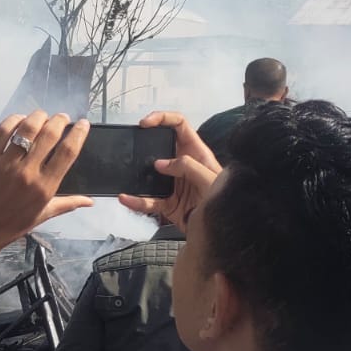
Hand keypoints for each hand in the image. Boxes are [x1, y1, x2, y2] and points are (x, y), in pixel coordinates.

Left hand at [0, 111, 93, 255]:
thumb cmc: (11, 225)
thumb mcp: (42, 216)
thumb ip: (67, 204)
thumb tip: (90, 201)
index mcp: (45, 187)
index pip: (68, 152)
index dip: (78, 133)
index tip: (83, 124)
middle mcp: (28, 172)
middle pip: (49, 134)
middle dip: (59, 120)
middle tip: (62, 117)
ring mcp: (6, 164)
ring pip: (26, 128)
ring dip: (38, 116)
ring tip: (42, 116)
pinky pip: (2, 131)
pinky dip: (13, 120)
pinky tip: (19, 120)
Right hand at [116, 111, 221, 232]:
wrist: (220, 232)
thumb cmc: (224, 202)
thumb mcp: (210, 178)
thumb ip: (188, 167)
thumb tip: (162, 164)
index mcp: (196, 153)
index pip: (178, 125)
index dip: (162, 118)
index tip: (147, 122)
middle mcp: (182, 166)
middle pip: (160, 146)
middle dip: (145, 143)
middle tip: (133, 142)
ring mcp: (173, 184)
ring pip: (149, 175)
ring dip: (136, 174)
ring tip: (125, 172)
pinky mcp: (167, 203)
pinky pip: (147, 200)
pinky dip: (135, 200)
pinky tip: (126, 198)